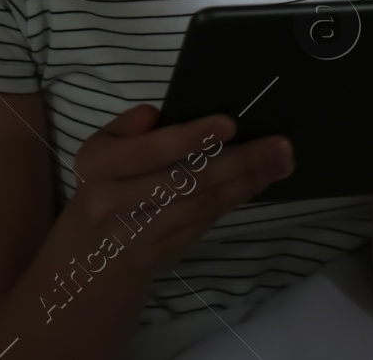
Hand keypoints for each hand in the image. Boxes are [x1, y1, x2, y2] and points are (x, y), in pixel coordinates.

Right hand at [66, 105, 293, 276]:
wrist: (90, 259)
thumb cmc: (108, 184)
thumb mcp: (103, 150)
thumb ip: (128, 127)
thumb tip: (154, 113)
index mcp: (99, 166)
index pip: (151, 150)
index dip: (191, 138)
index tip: (230, 123)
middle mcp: (113, 203)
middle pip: (186, 180)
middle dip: (238, 161)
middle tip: (280, 145)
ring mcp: (138, 235)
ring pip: (201, 204)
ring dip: (247, 181)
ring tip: (281, 160)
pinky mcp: (161, 254)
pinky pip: (205, 223)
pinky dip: (236, 199)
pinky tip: (261, 180)